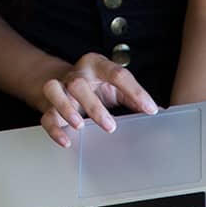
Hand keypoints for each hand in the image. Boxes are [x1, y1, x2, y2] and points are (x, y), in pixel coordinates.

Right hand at [37, 53, 160, 147]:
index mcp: (97, 65)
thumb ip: (135, 97)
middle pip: (79, 84)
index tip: (150, 110)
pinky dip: (54, 129)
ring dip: (66, 108)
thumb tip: (160, 112)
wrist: (64, 81)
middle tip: (110, 126)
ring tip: (80, 126)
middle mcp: (76, 74)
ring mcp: (59, 88)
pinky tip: (67, 141)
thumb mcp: (117, 86)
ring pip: (54, 91)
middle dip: (93, 105)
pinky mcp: (47, 105)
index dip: (135, 92)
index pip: (117, 74)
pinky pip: (46, 115)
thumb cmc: (97, 85)